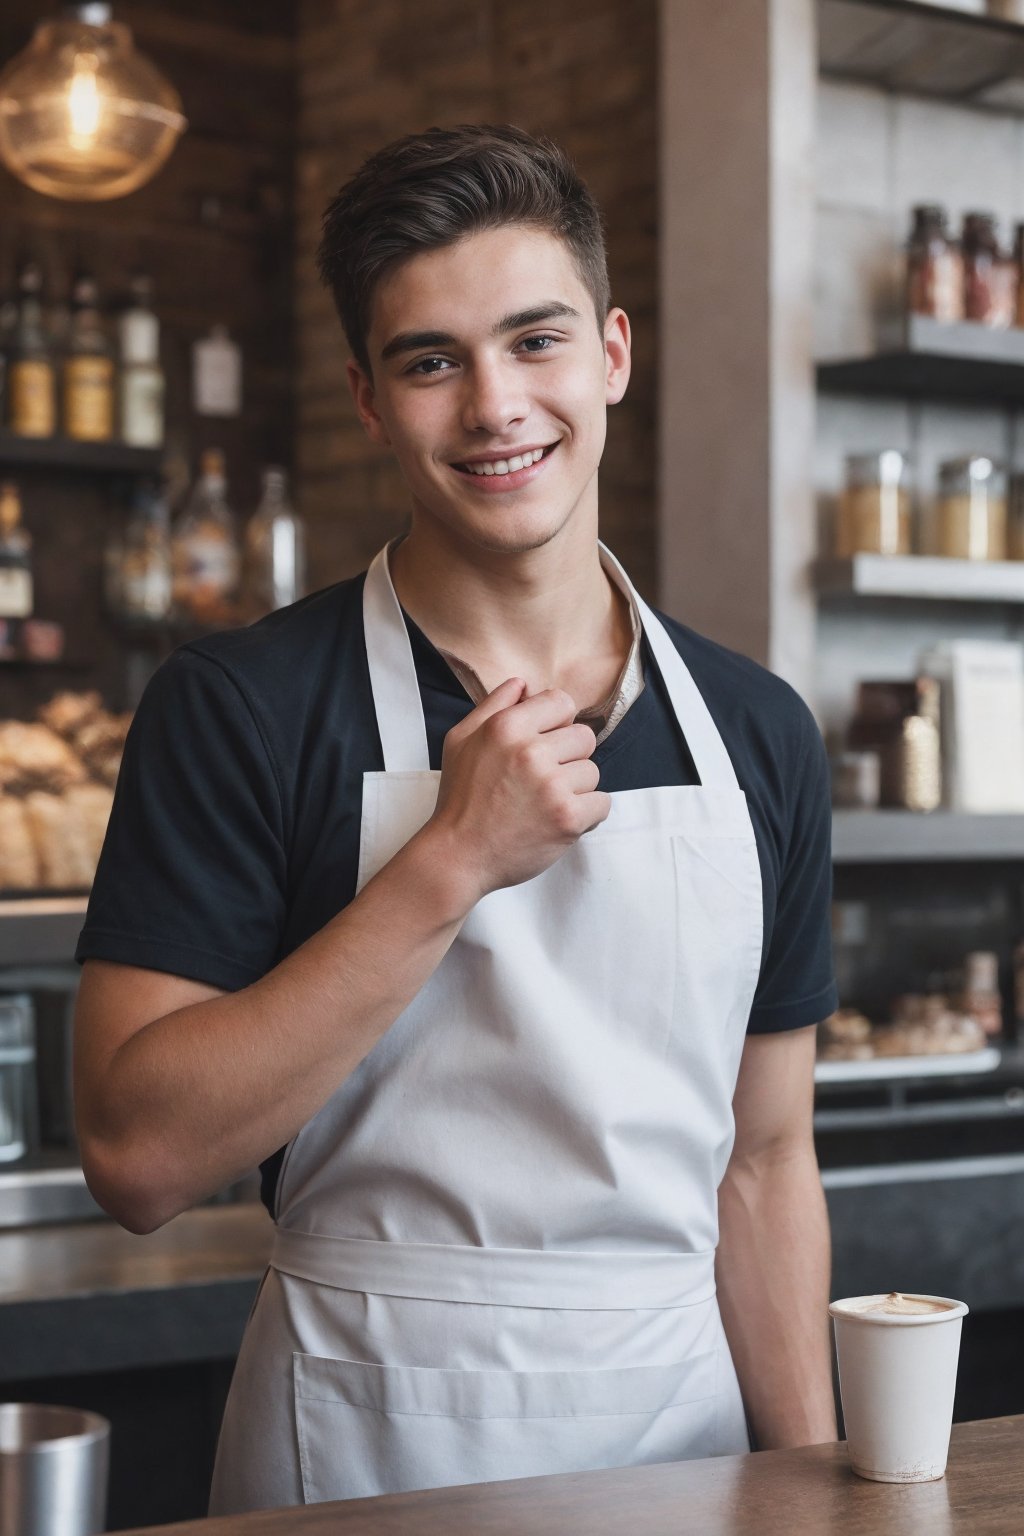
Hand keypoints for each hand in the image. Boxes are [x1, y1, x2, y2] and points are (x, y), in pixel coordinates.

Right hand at [427, 677, 611, 902]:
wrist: (458, 855)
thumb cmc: (460, 799)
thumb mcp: (461, 740)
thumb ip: (494, 705)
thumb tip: (524, 684)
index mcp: (507, 727)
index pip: (562, 702)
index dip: (557, 722)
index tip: (545, 743)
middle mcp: (531, 752)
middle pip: (584, 737)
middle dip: (568, 756)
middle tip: (543, 779)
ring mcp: (552, 786)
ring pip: (593, 772)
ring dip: (575, 788)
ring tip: (545, 803)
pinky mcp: (568, 818)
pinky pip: (602, 803)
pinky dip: (586, 814)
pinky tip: (558, 819)